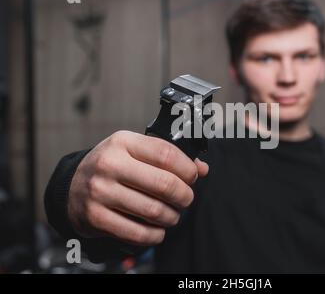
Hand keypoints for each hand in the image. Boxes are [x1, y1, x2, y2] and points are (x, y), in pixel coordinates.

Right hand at [67, 130, 208, 245]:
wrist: (71, 185)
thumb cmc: (112, 166)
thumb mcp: (135, 151)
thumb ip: (168, 156)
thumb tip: (202, 168)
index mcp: (123, 142)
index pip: (166, 154)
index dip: (187, 169)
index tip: (192, 176)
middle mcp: (110, 164)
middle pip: (164, 184)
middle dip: (185, 196)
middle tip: (186, 199)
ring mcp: (100, 191)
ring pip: (154, 211)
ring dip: (172, 217)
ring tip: (172, 215)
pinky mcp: (95, 217)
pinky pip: (136, 232)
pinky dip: (154, 235)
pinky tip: (158, 230)